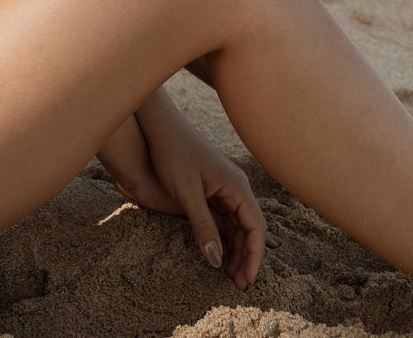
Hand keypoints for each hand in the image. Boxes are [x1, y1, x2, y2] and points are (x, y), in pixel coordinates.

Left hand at [100, 91, 277, 290]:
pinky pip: (223, 219)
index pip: (255, 227)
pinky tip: (220, 254)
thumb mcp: (187, 193)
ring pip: (236, 226)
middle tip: (238, 286)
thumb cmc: (173, 154)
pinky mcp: (209, 189)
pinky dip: (224, 238)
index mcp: (236, 186)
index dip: (254, 256)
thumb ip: (203, 227)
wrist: (157, 127)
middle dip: (246, 257)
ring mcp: (223, 188)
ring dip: (235, 250)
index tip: (247, 281)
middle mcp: (235, 187)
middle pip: (249, 229)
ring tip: (228, 276)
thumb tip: (217, 261)